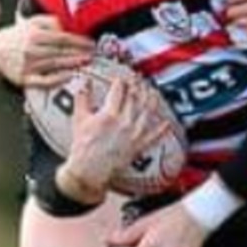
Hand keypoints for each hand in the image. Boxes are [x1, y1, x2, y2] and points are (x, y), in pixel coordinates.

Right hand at [0, 17, 94, 88]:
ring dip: (73, 64)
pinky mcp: (24, 79)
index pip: (62, 38)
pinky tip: (69, 76)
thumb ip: (50, 21)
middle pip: (61, 52)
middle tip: (93, 54)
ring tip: (86, 63)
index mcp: (34, 35)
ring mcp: (28, 65)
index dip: (78, 41)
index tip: (91, 43)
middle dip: (79, 53)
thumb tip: (68, 25)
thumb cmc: (19, 35)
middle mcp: (31, 50)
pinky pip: (44, 81)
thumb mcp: (32, 22)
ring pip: (55, 65)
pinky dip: (57, 79)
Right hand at [66, 71, 170, 197]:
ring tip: (154, 91)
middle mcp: (125, 122)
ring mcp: (134, 135)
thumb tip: (84, 81)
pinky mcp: (138, 146)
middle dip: (137, 85)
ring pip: (147, 112)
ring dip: (152, 99)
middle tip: (138, 78)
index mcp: (109, 114)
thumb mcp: (79, 119)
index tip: (121, 76)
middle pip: (135, 98)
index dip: (121, 80)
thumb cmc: (82, 146)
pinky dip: (161, 130)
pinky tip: (167, 123)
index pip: (119, 90)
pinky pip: (153, 136)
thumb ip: (82, 98)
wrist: (89, 170)